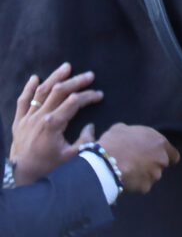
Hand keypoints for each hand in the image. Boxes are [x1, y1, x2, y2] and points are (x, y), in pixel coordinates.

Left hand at [10, 63, 102, 185]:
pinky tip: (35, 78)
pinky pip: (22, 102)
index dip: (89, 96)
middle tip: (90, 75)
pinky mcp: (18, 123)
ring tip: (67, 67)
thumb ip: (84, 141)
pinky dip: (28, 88)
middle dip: (77, 81)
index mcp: (53, 124)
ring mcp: (27, 118)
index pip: (75, 102)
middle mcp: (40, 117)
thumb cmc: (47, 168)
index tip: (99, 95)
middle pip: (60, 91)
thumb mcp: (70, 158)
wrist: (21, 178)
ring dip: (55, 77)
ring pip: (42, 92)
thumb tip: (91, 126)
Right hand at [97, 124, 179, 193]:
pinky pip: (142, 186)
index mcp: (160, 142)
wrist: (105, 163)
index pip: (173, 154)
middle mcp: (161, 159)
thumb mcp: (124, 129)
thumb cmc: (115, 142)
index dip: (166, 155)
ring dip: (144, 174)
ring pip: (152, 176)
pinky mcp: (145, 187)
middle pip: (162, 164)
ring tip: (130, 170)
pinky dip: (136, 184)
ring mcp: (154, 174)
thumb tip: (131, 136)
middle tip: (139, 162)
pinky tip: (126, 178)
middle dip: (153, 164)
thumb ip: (135, 134)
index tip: (157, 156)